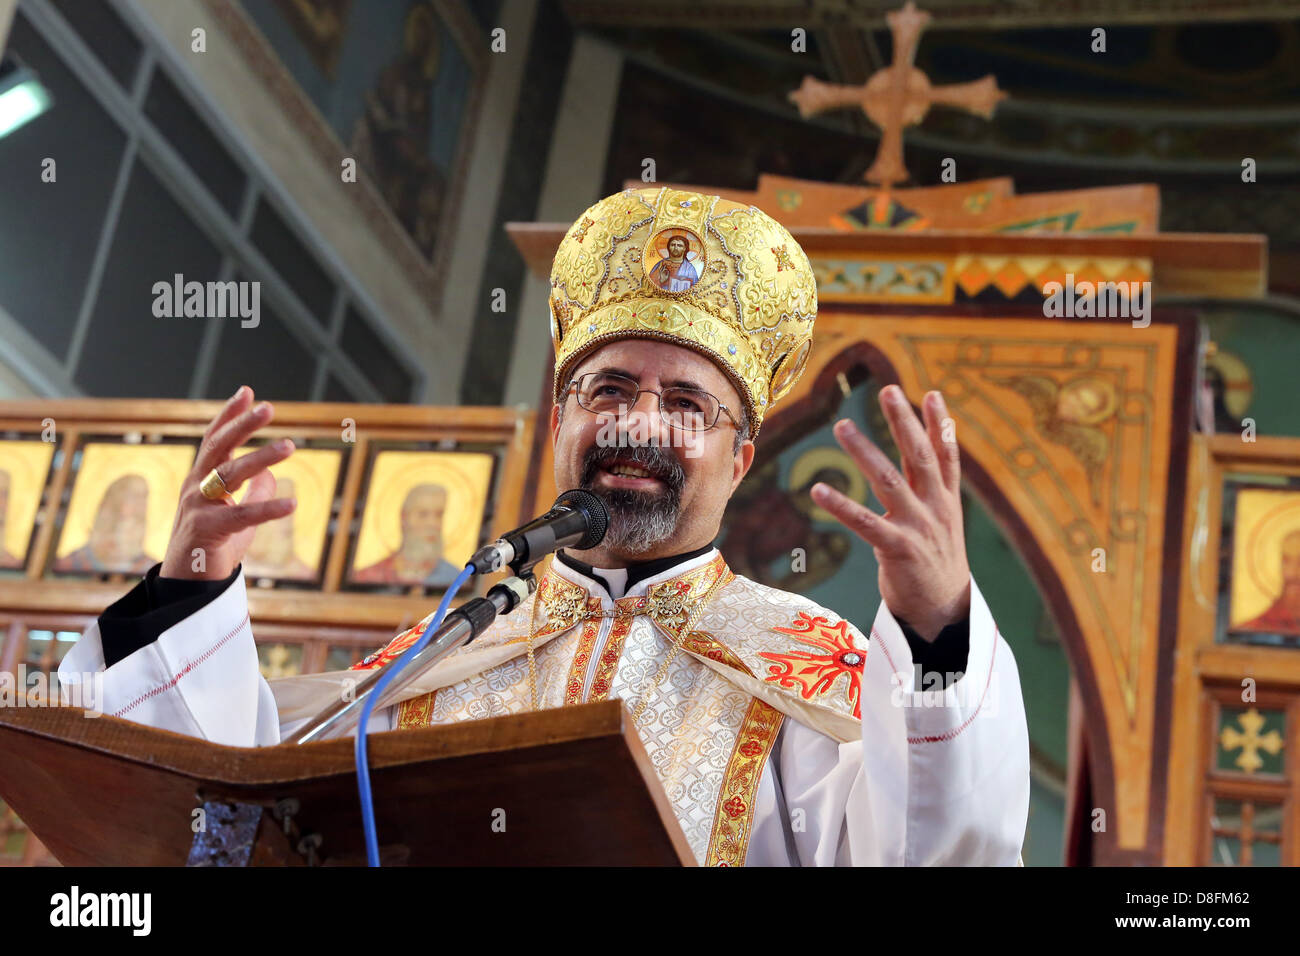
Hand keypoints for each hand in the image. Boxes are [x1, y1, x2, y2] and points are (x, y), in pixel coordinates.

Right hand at [160, 386, 296, 580]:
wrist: (187, 585)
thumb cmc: (212, 546)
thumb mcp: (237, 514)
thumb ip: (253, 492)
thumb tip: (271, 473)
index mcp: (200, 479)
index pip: (214, 439)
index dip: (229, 415)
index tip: (247, 391)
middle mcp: (195, 487)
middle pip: (218, 447)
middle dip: (243, 425)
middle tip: (269, 407)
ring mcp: (197, 507)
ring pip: (230, 475)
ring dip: (262, 458)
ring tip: (290, 445)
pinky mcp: (206, 531)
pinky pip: (242, 516)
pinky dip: (268, 509)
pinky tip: (293, 504)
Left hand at [810, 385, 969, 640]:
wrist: (943, 612)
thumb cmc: (936, 563)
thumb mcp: (942, 522)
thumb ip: (934, 490)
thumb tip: (928, 461)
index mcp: (946, 501)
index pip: (946, 456)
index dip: (941, 425)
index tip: (932, 393)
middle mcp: (935, 509)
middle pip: (920, 457)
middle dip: (904, 422)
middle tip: (888, 390)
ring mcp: (918, 529)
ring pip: (889, 481)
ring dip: (864, 451)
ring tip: (842, 424)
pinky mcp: (898, 550)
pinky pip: (865, 523)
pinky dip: (841, 505)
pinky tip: (818, 489)